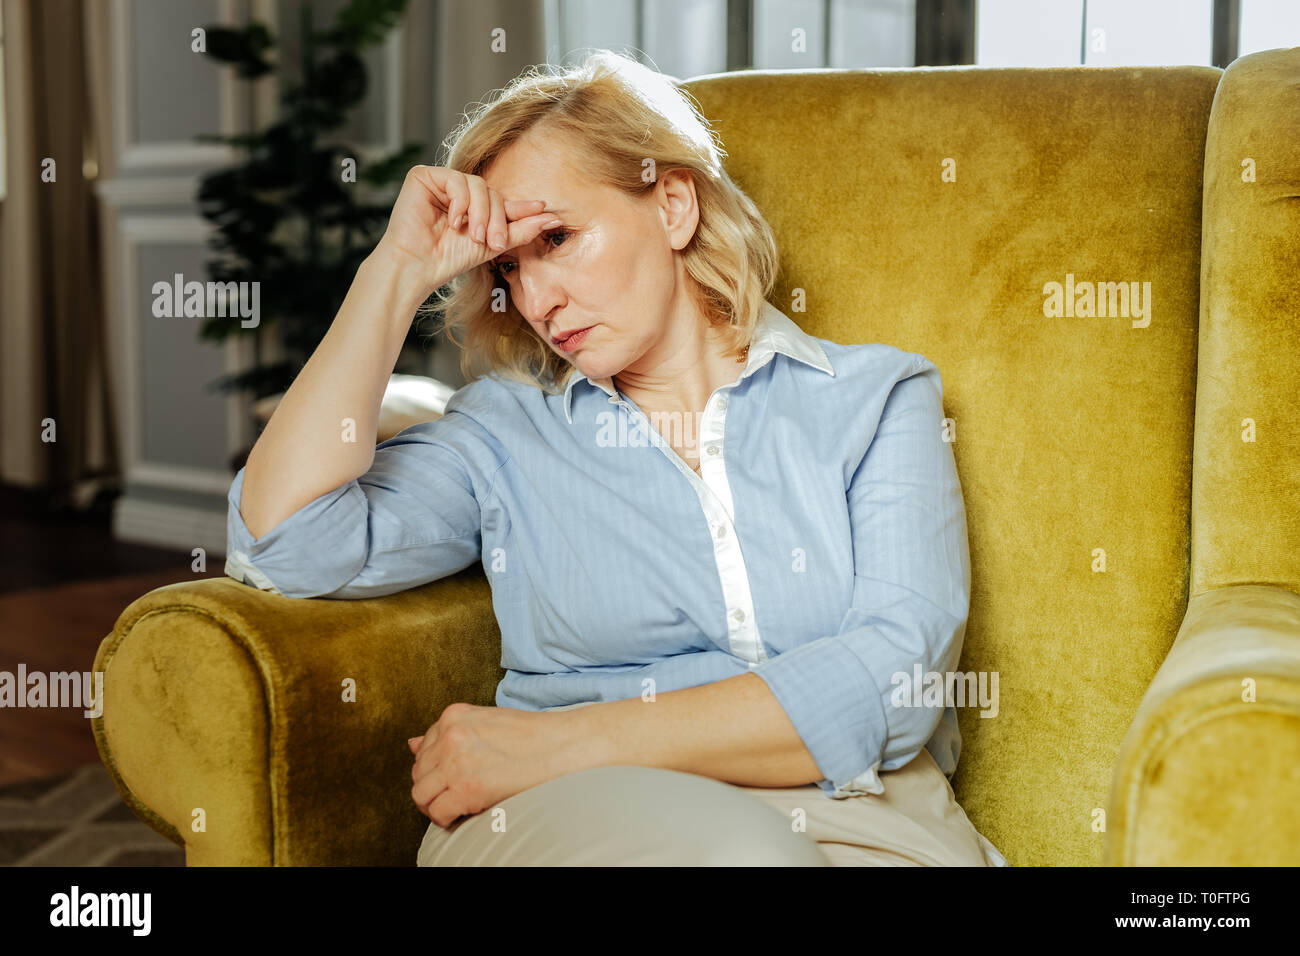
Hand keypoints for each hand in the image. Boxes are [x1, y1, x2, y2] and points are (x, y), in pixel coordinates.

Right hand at [374, 165, 561, 296]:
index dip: (522, 207)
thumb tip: (552, 217)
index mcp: (472, 206)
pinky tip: (453, 221)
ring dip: (480, 213)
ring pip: (478, 184)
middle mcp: (456, 192)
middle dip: (496, 218)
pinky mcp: (423, 176)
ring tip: (471, 235)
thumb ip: (520, 229)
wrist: (419, 267)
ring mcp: (440, 182)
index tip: (545, 210)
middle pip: (492, 191)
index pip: (501, 201)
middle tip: (492, 241)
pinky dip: (460, 203)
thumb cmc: (449, 259)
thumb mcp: (492, 244)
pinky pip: (456, 180)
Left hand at [408, 702, 590, 828]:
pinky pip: (437, 811)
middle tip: (456, 794)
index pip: (423, 748)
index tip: (453, 776)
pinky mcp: (466, 788)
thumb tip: (412, 743)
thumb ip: (449, 733)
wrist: (561, 746)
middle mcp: (449, 735)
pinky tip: (466, 812)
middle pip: (418, 772)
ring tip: (458, 805)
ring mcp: (456, 762)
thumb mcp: (485, 722)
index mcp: (453, 715)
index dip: (436, 767)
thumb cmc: (530, 735)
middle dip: (433, 786)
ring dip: (436, 804)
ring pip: (421, 794)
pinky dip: (447, 818)